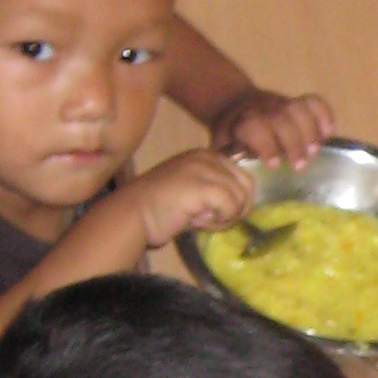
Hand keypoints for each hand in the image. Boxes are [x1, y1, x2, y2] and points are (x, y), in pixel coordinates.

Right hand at [117, 145, 258, 250]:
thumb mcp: (192, 195)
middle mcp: (206, 156)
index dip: (235, 202)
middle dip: (235, 209)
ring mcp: (203, 168)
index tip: (212, 213)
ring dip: (225, 217)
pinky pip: (230, 206)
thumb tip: (240, 207)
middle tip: (211, 220)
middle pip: (247, 186)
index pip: (243, 177)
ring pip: (240, 198)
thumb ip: (216, 195)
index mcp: (205, 156)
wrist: (130, 215)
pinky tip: (197, 221)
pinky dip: (219, 221)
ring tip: (200, 220)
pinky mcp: (201, 184)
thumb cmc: (158, 211)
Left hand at [210, 87, 334, 167]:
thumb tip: (238, 180)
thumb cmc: (231, 136)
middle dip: (293, 144)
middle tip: (299, 166)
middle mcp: (263, 110)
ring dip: (310, 132)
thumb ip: (231, 160)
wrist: (233, 104)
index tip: (273, 166)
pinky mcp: (297, 102)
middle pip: (281, 120)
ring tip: (314, 152)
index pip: (254, 127)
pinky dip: (325, 116)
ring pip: (299, 109)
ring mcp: (281, 104)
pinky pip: (314, 102)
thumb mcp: (222, 148)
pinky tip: (327, 134)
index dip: (266, 146)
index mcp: (242, 122)